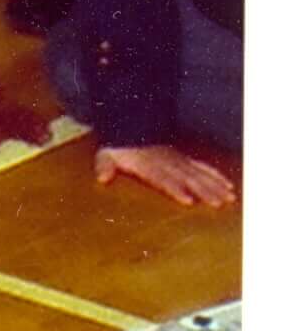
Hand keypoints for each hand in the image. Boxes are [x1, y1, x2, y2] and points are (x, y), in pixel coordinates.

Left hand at [94, 143, 236, 207]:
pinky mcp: (185, 160)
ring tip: (229, 198)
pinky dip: (217, 176)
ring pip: (200, 175)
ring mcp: (178, 161)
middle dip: (204, 191)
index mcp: (149, 165)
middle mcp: (167, 163)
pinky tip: (228, 186)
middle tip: (219, 203)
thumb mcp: (107, 154)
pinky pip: (203, 168)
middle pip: (187, 179)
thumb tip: (101, 178)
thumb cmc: (120, 147)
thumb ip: (105, 166)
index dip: (175, 189)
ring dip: (215, 186)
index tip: (188, 200)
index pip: (164, 178)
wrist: (132, 126)